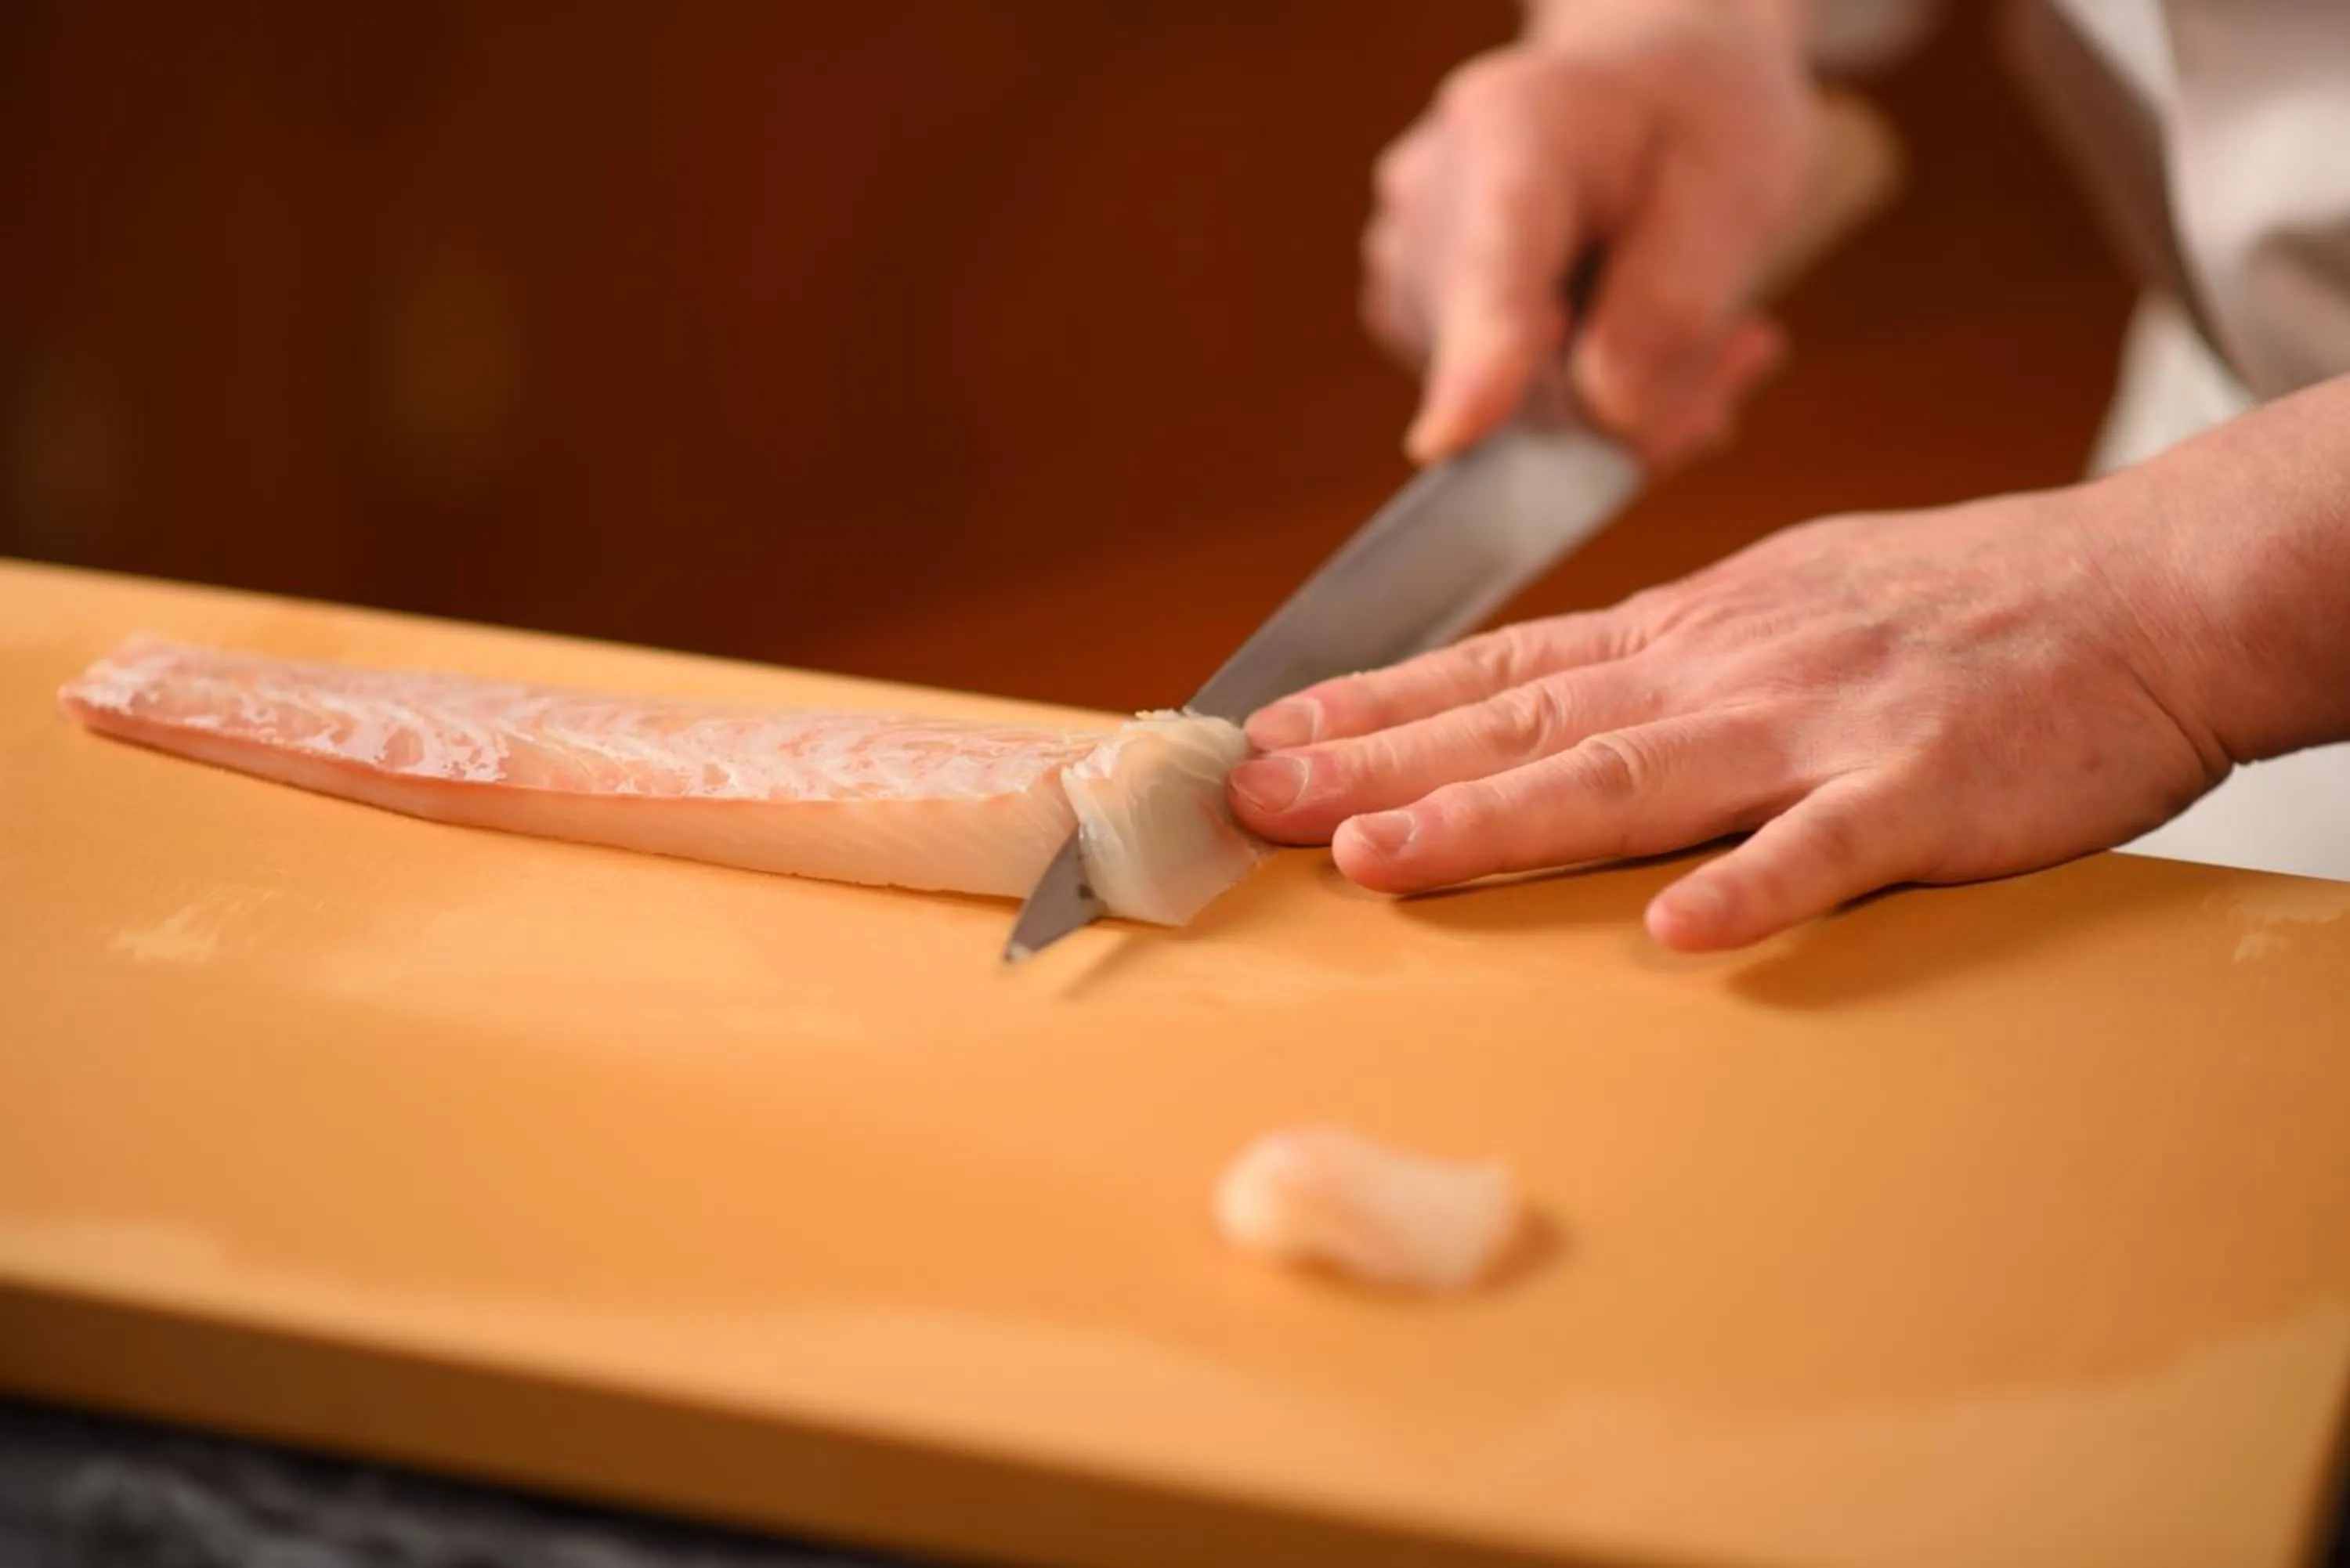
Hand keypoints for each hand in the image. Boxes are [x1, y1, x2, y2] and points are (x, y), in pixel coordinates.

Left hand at [1226, 474, 2239, 951]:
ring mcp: (1819, 726)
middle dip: (1378, 761)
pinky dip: (1754, 884)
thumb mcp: (1786, 596)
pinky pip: (1830, 844)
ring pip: (1633, 778)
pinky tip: (1678, 933)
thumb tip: (1554, 691)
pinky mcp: (1926, 786)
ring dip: (1498, 817)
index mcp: (1694, 632)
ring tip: (1379, 856)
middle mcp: (1727, 670)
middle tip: (1253, 797)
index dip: (1376, 703)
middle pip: (1526, 720)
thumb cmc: (1964, 607)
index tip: (1266, 732)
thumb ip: (1669, 655)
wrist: (2147, 587)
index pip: (1504, 667)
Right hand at [1366, 0, 1820, 467]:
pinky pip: (1507, 421)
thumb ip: (1678, 300)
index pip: (1498, 263)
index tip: (1450, 437)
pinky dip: (1589, 407)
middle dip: (1644, 394)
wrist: (1645, 98)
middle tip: (1747, 347)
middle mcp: (1429, 202)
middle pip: (1527, 376)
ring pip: (1521, 416)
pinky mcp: (1410, 328)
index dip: (1482, 359)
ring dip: (1629, 403)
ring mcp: (1405, 272)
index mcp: (1517, 129)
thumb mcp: (1740, 185)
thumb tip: (1604, 413)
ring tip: (1701, 327)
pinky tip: (1635, 341)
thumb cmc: (1695, 125)